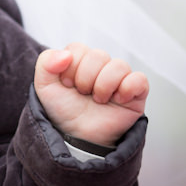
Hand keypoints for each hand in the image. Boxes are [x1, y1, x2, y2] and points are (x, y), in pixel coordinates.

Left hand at [34, 43, 148, 146]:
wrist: (77, 137)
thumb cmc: (63, 111)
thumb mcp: (44, 86)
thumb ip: (46, 63)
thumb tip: (65, 54)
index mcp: (79, 61)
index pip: (78, 48)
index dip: (70, 66)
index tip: (67, 84)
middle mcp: (100, 67)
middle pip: (99, 54)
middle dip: (86, 77)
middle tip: (83, 93)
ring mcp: (119, 79)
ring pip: (119, 65)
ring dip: (104, 85)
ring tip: (98, 100)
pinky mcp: (135, 94)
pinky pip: (140, 79)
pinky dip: (127, 88)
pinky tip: (117, 100)